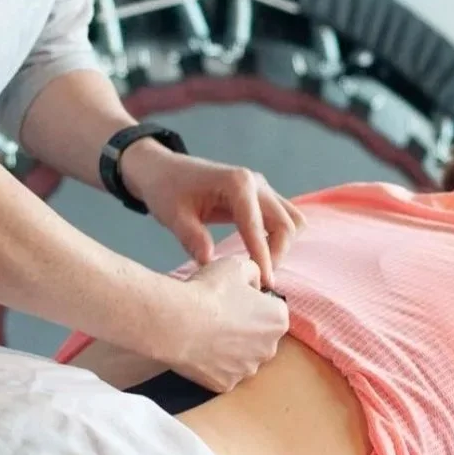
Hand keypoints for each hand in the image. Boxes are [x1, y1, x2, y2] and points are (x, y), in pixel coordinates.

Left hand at [121, 142, 305, 286]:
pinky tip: (257, 256)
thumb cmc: (166, 190)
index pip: (258, 226)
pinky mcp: (260, 197)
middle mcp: (256, 183)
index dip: (263, 257)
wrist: (163, 171)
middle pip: (287, 224)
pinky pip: (282, 219)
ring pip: (291, 221)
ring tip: (258, 268)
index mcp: (237, 183)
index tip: (264, 283)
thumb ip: (191, 237)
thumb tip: (209, 263)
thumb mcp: (173, 215)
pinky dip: (278, 239)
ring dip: (282, 246)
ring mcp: (261, 189)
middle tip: (257, 279)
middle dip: (277, 254)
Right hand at [162, 254, 289, 391]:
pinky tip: (200, 349)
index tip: (235, 298)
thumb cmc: (209, 292)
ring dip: (230, 347)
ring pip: (241, 357)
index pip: (273, 310)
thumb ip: (255, 272)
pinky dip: (213, 364)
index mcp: (278, 320)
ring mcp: (246, 370)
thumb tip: (255, 284)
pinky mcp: (225, 385)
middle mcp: (268, 349)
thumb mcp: (237, 265)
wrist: (177, 322)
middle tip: (220, 315)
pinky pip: (222, 372)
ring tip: (207, 331)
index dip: (254, 302)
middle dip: (246, 328)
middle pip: (260, 337)